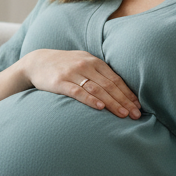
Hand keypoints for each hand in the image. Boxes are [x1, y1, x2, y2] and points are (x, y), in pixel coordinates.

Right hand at [20, 49, 139, 117]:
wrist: (37, 61)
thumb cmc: (64, 65)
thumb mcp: (83, 62)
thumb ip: (99, 72)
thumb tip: (120, 88)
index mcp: (94, 61)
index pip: (116, 79)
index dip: (128, 93)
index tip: (138, 106)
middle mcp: (86, 66)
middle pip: (109, 85)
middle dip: (124, 100)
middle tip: (135, 114)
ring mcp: (73, 73)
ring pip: (97, 89)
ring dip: (112, 102)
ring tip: (123, 114)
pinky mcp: (60, 82)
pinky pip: (78, 92)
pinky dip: (90, 100)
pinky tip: (100, 107)